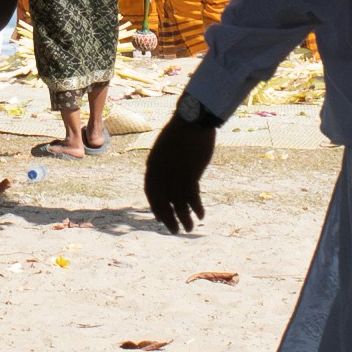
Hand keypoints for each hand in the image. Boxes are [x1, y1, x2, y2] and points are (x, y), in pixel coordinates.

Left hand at [145, 99, 222, 233]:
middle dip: (168, 219)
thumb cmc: (181, 130)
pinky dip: (196, 208)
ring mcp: (174, 175)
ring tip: (189, 229)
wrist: (191, 120)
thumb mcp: (167, 147)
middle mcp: (160, 174)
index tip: (160, 218)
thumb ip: (166, 163)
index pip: (150, 192)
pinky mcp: (190, 175)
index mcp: (152, 165)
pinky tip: (201, 215)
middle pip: (162, 203)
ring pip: (178, 204)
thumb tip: (171, 175)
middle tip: (174, 231)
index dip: (156, 207)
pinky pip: (192, 198)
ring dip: (184, 219)